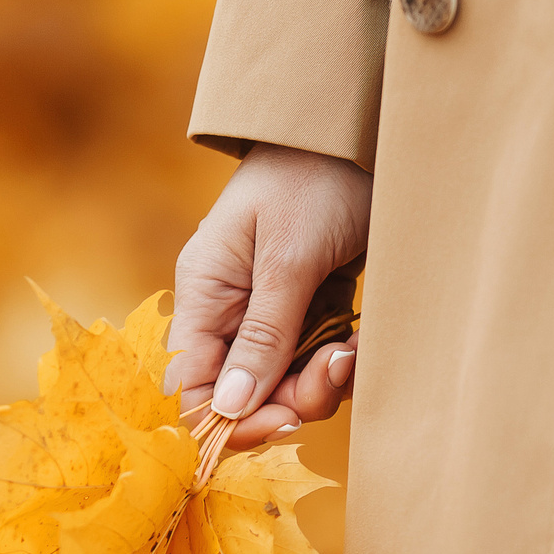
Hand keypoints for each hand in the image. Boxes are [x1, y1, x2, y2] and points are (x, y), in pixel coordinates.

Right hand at [169, 142, 370, 450]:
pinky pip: (316, 360)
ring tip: (351, 350)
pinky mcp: (311, 307)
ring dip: (322, 381)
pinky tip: (360, 341)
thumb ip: (263, 336)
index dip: (228, 420)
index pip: (191, 385)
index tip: (280, 423)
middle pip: (244, 394)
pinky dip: (340, 362)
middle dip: (291, 398)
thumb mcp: (288, 258)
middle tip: (335, 370)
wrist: (361, 130)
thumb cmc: (314, 179)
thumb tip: (227, 410)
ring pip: (286, 383)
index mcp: (205, 293)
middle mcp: (231, 310)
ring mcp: (271, 311)